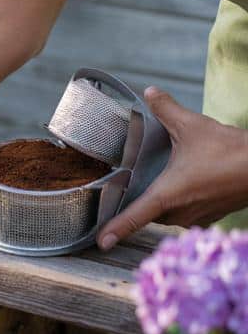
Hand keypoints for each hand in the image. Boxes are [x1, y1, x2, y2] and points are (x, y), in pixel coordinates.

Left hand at [98, 87, 247, 249]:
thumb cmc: (231, 151)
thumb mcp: (193, 126)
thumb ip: (166, 109)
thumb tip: (149, 91)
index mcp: (167, 196)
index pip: (134, 217)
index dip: (115, 230)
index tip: (101, 242)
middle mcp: (179, 213)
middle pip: (148, 212)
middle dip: (141, 199)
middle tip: (134, 184)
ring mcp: (196, 219)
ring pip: (167, 213)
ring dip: (164, 199)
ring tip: (167, 179)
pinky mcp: (210, 218)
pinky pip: (186, 213)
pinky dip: (183, 201)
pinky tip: (189, 184)